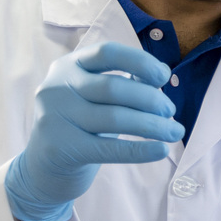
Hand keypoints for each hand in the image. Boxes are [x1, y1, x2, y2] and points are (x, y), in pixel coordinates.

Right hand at [5, 42, 182, 220]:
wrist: (45, 167)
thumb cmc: (83, 125)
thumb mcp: (98, 97)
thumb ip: (125, 81)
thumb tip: (161, 74)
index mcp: (67, 66)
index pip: (107, 53)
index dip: (140, 61)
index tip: (164, 77)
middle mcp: (56, 87)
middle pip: (114, 88)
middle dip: (151, 99)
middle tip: (171, 112)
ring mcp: (53, 117)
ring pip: (115, 118)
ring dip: (153, 126)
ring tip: (175, 132)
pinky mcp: (59, 148)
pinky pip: (108, 149)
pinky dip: (140, 150)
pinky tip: (161, 150)